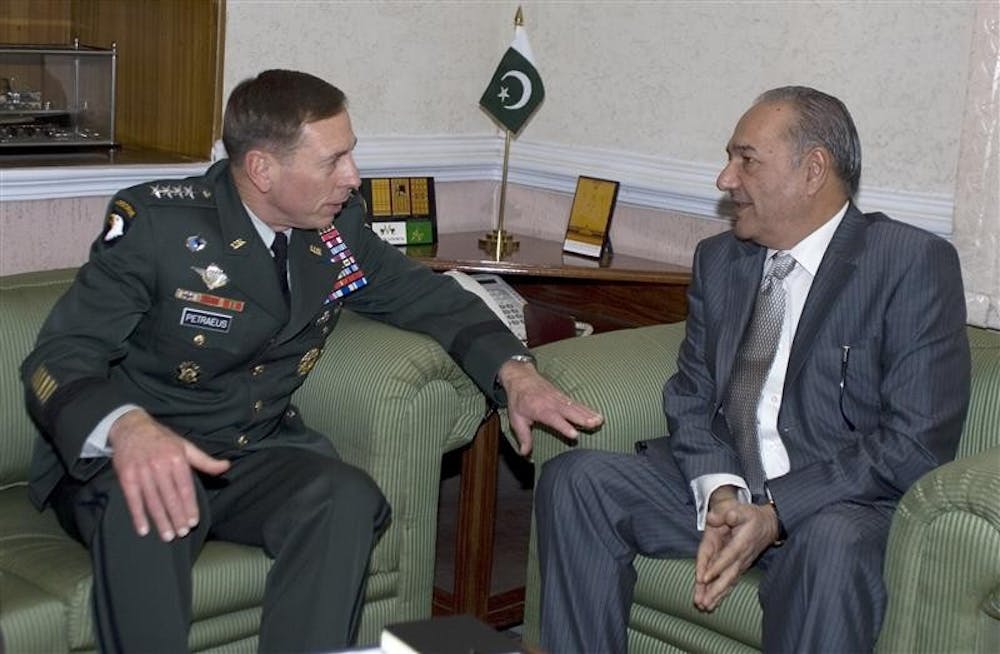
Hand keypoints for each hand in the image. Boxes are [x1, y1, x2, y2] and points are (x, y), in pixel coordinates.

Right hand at [108, 409, 229, 540]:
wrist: (131, 427)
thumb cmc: (163, 439)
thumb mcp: (186, 446)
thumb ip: (205, 461)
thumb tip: (226, 467)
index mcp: (177, 458)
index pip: (185, 488)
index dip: (190, 506)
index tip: (193, 522)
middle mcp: (160, 466)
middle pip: (170, 497)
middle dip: (177, 517)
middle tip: (182, 533)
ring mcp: (142, 472)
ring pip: (153, 501)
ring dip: (160, 520)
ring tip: (168, 536)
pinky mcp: (126, 477)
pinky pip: (133, 500)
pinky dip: (138, 516)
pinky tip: (143, 530)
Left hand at [498, 359, 603, 455]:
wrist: (521, 377)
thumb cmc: (518, 400)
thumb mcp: (516, 419)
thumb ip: (523, 437)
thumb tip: (525, 453)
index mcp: (539, 409)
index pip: (553, 419)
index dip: (564, 426)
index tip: (574, 435)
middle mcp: (552, 403)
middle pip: (569, 411)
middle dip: (582, 418)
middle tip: (594, 425)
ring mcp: (559, 399)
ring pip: (575, 407)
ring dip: (588, 414)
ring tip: (600, 421)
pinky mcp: (564, 397)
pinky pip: (577, 404)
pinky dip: (588, 409)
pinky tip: (597, 415)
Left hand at [693, 487, 777, 610]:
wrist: (769, 525)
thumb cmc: (753, 517)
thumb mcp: (742, 510)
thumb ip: (729, 514)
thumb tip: (713, 517)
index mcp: (741, 543)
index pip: (727, 557)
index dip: (716, 567)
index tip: (704, 578)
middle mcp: (741, 557)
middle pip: (727, 576)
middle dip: (714, 590)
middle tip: (702, 602)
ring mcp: (740, 564)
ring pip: (728, 582)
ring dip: (716, 595)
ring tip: (704, 607)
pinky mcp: (739, 567)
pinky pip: (729, 582)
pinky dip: (722, 593)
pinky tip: (713, 603)